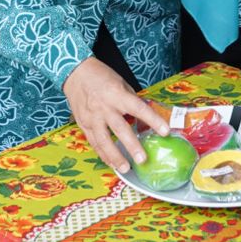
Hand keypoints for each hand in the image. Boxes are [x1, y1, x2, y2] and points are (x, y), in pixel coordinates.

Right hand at [62, 57, 170, 172]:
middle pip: (119, 128)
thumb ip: (132, 101)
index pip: (138, 108)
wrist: (76, 73)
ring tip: (126, 168)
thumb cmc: (102, 76)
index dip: (153, 120)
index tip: (165, 131)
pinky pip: (93, 142)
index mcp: (117, 94)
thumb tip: (145, 117)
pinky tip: (111, 163)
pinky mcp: (83, 123)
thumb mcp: (122, 83)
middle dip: (132, 145)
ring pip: (103, 140)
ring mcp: (92, 117)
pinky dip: (103, 154)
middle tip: (142, 160)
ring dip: (114, 156)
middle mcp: (104, 107)